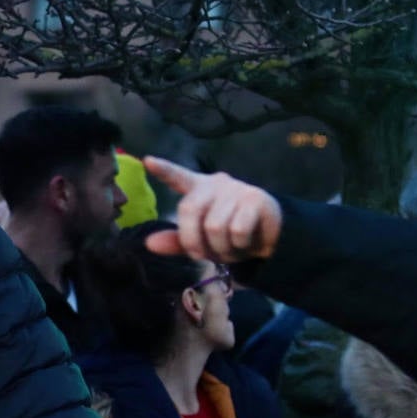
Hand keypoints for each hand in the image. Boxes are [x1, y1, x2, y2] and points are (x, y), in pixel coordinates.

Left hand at [142, 157, 282, 262]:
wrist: (268, 238)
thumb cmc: (228, 237)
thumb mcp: (201, 241)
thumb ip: (177, 241)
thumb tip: (149, 244)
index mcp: (198, 190)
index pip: (178, 177)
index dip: (164, 170)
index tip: (148, 161)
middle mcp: (215, 184)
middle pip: (190, 210)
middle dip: (193, 241)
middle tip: (204, 255)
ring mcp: (236, 189)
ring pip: (214, 227)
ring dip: (221, 249)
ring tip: (231, 249)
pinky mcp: (255, 199)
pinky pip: (237, 230)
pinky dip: (239, 245)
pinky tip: (246, 242)